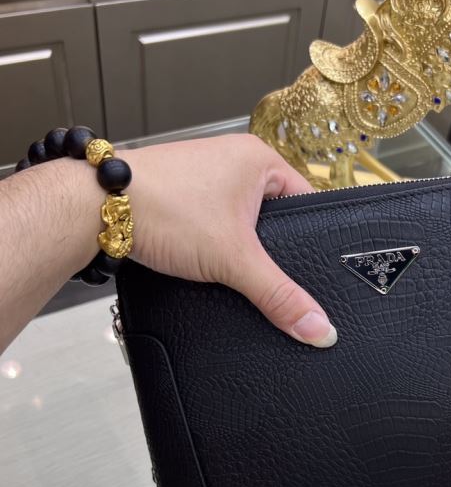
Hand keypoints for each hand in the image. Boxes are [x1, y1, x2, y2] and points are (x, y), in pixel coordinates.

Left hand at [119, 135, 336, 347]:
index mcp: (260, 158)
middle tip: (272, 273)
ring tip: (238, 266)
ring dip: (242, 246)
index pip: (308, 202)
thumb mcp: (234, 260)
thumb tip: (319, 328)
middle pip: (276, 215)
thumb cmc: (163, 209)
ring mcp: (207, 174)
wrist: (95, 207)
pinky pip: (218, 220)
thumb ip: (279, 296)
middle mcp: (235, 159)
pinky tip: (212, 260)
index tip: (313, 270)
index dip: (311, 238)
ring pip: (245, 220)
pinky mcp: (184, 191)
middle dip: (272, 248)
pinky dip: (218, 242)